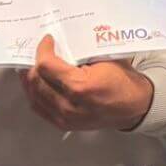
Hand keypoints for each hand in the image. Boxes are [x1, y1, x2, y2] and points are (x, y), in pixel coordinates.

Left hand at [19, 35, 152, 131]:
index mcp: (80, 86)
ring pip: (33, 95)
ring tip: (34, 66)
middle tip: (40, 52)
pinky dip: (35, 93)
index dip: (43, 49)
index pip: (46, 66)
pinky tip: (38, 83)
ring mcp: (64, 117)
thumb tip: (59, 43)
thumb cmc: (122, 80)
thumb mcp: (104, 59)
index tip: (48, 40)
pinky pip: (38, 107)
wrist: (134, 106)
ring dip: (31, 79)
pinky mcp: (63, 124)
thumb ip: (79, 53)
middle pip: (35, 81)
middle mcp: (69, 105)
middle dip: (33, 63)